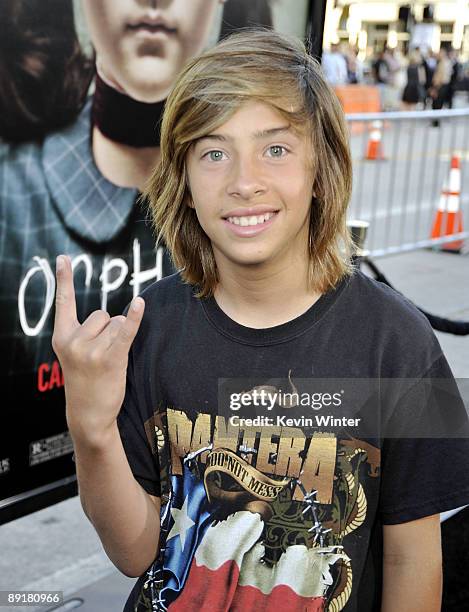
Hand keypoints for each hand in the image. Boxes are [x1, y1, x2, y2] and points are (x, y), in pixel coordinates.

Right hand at [52, 255, 144, 442]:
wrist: (88, 413)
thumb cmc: (85, 380)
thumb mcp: (73, 354)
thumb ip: (85, 331)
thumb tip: (120, 316)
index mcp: (61, 337)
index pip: (63, 302)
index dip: (63, 278)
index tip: (63, 257)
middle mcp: (74, 340)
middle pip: (104, 314)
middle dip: (108, 330)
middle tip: (100, 356)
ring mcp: (91, 350)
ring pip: (118, 323)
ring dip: (119, 338)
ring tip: (109, 361)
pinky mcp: (110, 358)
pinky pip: (126, 331)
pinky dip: (135, 318)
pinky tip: (140, 304)